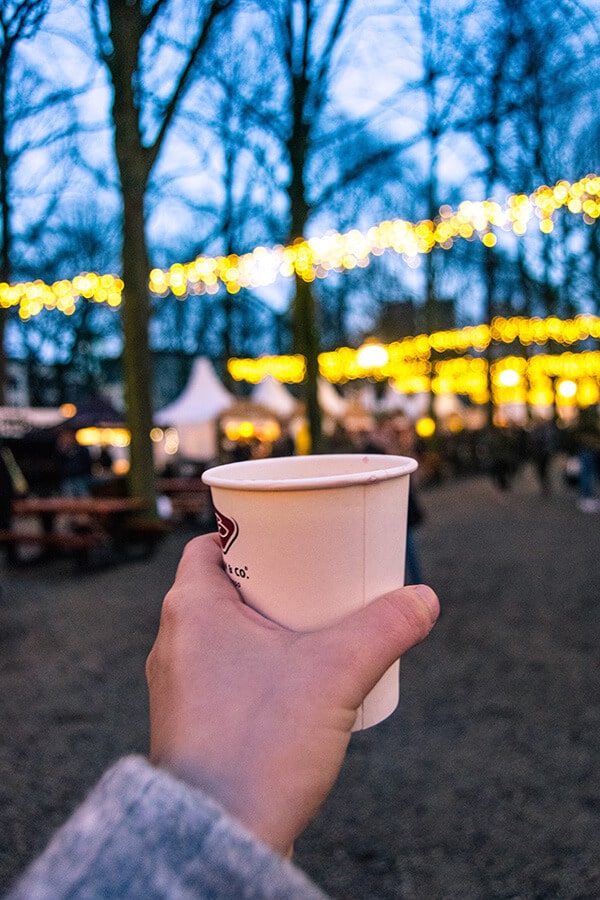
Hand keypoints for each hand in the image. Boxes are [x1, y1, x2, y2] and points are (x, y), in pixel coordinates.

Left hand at [146, 533, 438, 854]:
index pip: (207, 546)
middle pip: (222, 588)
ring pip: (224, 634)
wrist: (218, 836)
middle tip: (315, 578)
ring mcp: (178, 687)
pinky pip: (225, 674)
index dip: (248, 534)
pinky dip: (258, 665)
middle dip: (271, 581)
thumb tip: (426, 598)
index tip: (289, 537)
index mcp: (189, 609)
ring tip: (314, 629)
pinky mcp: (193, 724)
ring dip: (266, 626)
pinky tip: (297, 681)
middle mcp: (172, 643)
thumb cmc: (260, 744)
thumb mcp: (335, 673)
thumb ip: (385, 628)